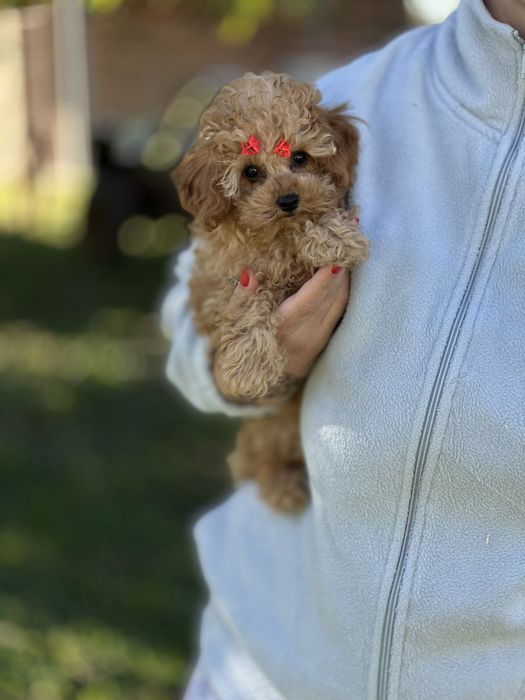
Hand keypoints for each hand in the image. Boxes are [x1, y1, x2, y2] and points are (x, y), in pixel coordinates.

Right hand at [213, 264, 349, 398]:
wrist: (258, 386)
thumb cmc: (244, 349)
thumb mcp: (237, 325)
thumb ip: (243, 299)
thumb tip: (250, 273)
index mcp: (285, 328)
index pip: (311, 299)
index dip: (325, 278)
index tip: (335, 256)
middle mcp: (307, 334)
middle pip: (331, 298)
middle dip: (341, 270)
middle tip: (347, 243)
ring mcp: (319, 339)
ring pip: (340, 304)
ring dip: (346, 278)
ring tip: (348, 252)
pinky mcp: (325, 341)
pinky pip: (339, 311)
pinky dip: (343, 291)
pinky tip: (344, 274)